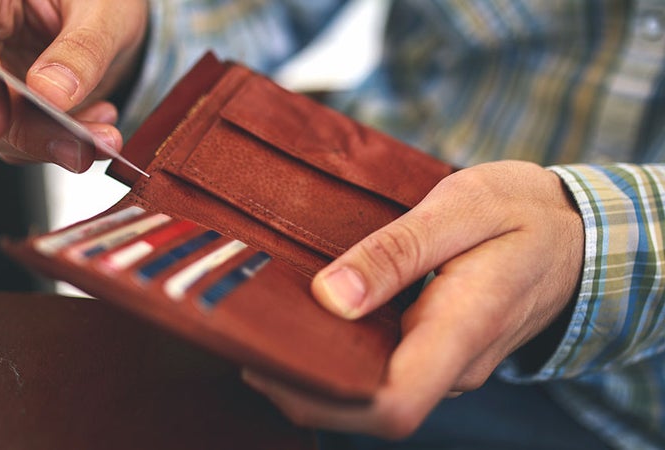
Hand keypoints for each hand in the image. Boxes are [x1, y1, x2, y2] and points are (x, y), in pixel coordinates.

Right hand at [0, 0, 147, 171]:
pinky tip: (98, 124)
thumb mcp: (102, 11)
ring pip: (0, 133)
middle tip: (79, 148)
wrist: (112, 18)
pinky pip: (28, 141)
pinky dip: (65, 144)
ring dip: (54, 144)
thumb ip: (80, 50)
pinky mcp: (11, 111)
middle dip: (29, 133)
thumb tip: (50, 94)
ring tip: (104, 137)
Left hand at [243, 161, 584, 438]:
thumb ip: (397, 252)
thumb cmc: (520, 210)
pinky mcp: (439, 352)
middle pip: (367, 409)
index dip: (321, 398)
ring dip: (316, 375)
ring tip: (266, 328)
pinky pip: (383, 372)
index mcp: (462, 329)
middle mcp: (453, 363)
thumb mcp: (460, 208)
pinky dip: (339, 359)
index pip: (392, 404)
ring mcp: (448, 363)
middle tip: (246, 338)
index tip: (265, 360)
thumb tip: (330, 298)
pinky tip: (307, 325)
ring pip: (372, 394)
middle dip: (301, 389)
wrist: (578, 232)